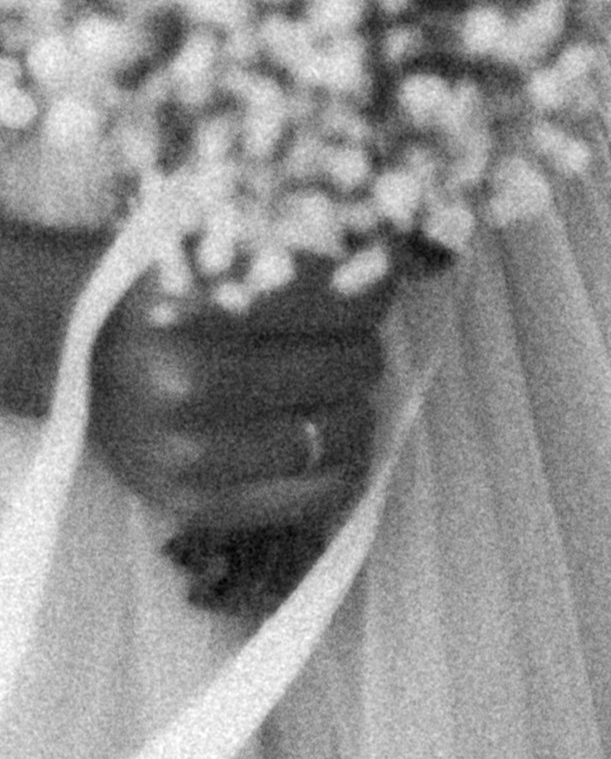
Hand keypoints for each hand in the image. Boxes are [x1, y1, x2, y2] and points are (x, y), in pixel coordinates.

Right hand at [90, 256, 399, 535]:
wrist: (72, 353)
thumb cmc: (155, 293)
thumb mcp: (210, 253)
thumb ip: (289, 259)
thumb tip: (390, 270)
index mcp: (194, 309)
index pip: (339, 303)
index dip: (375, 290)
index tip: (378, 285)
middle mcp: (189, 386)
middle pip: (349, 366)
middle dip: (362, 347)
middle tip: (350, 341)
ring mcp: (193, 455)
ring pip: (345, 432)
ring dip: (357, 404)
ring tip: (336, 389)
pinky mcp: (199, 505)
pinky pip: (320, 493)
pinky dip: (346, 463)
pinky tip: (332, 437)